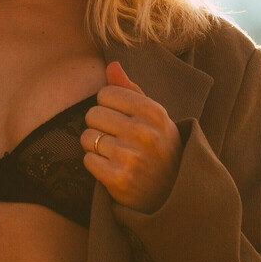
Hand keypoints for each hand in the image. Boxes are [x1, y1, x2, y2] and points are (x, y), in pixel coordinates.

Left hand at [82, 61, 183, 213]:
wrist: (172, 196)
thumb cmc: (161, 150)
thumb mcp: (155, 118)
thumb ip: (132, 91)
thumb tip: (111, 65)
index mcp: (154, 112)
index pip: (106, 93)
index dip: (109, 106)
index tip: (121, 119)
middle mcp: (144, 131)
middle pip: (93, 114)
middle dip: (100, 126)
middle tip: (116, 139)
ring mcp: (131, 156)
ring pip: (87, 137)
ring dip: (96, 146)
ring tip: (114, 154)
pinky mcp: (118, 178)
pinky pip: (88, 160)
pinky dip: (95, 165)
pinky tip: (111, 168)